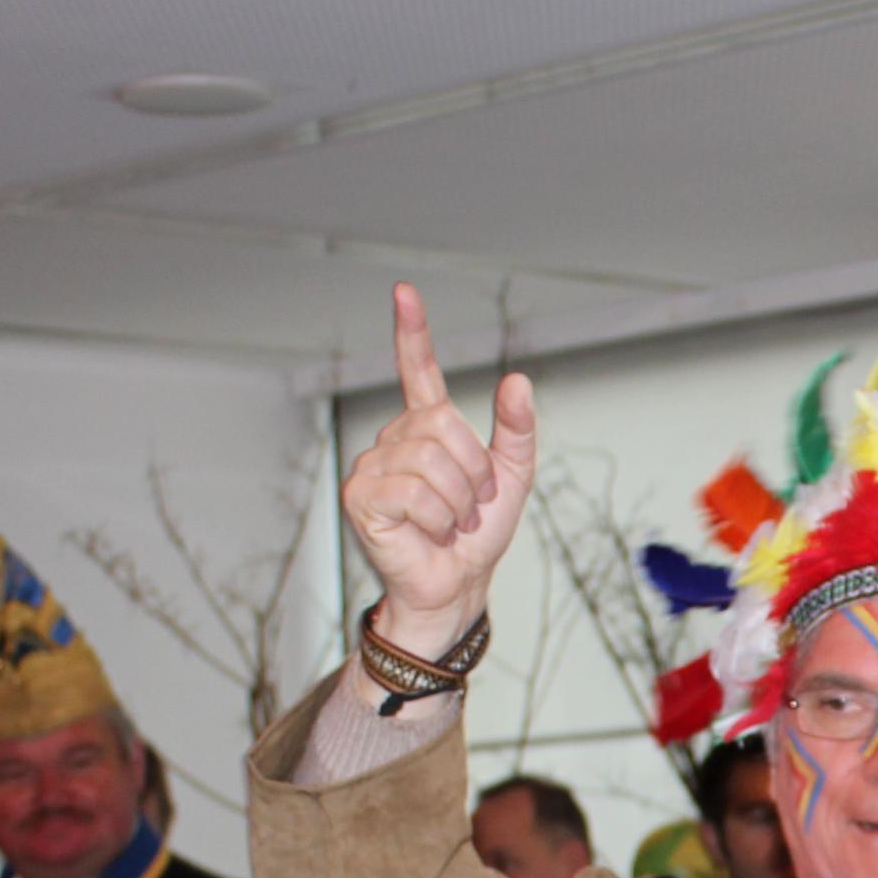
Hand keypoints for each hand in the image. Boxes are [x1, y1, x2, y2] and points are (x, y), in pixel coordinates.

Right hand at [344, 284, 537, 657]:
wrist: (457, 585)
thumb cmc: (477, 535)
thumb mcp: (513, 477)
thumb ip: (516, 428)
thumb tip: (516, 380)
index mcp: (428, 428)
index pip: (417, 370)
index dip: (412, 331)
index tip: (405, 292)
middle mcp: (394, 439)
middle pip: (443, 424)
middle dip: (474, 469)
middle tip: (472, 505)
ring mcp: (372, 465)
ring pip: (430, 459)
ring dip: (458, 499)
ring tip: (452, 522)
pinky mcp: (360, 496)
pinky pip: (413, 490)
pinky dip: (437, 517)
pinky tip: (430, 531)